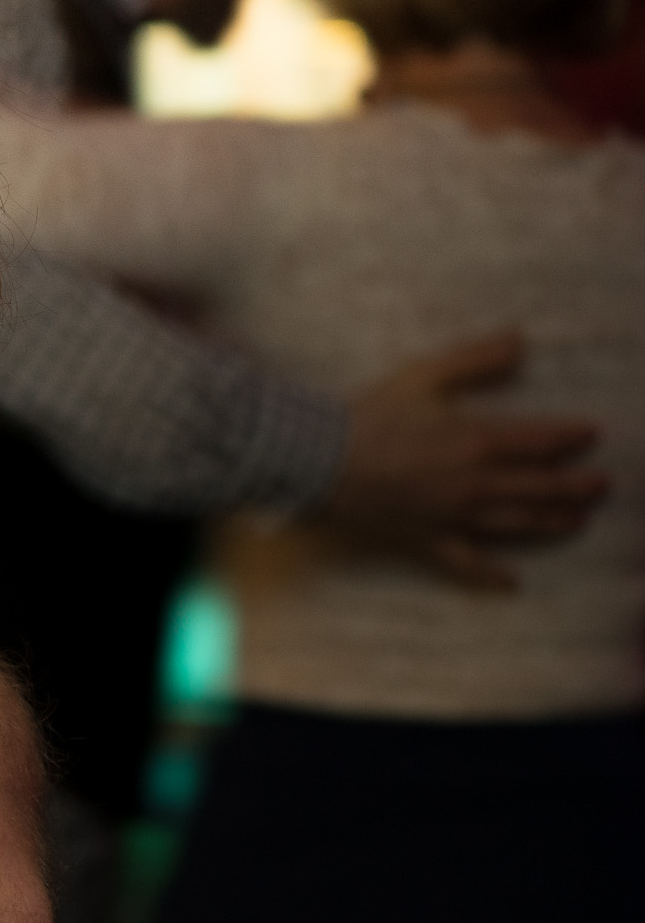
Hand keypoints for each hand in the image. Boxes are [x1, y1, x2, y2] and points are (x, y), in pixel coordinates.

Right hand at [323, 331, 607, 592]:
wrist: (320, 458)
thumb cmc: (371, 415)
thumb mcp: (423, 375)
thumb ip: (475, 358)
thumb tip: (520, 340)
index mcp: (477, 441)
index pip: (541, 441)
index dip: (572, 437)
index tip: (592, 434)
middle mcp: (476, 483)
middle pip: (541, 486)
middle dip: (577, 486)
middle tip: (602, 485)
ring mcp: (455, 515)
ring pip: (518, 523)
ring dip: (553, 522)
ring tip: (577, 521)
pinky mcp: (430, 537)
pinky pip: (468, 562)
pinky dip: (492, 575)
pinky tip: (513, 582)